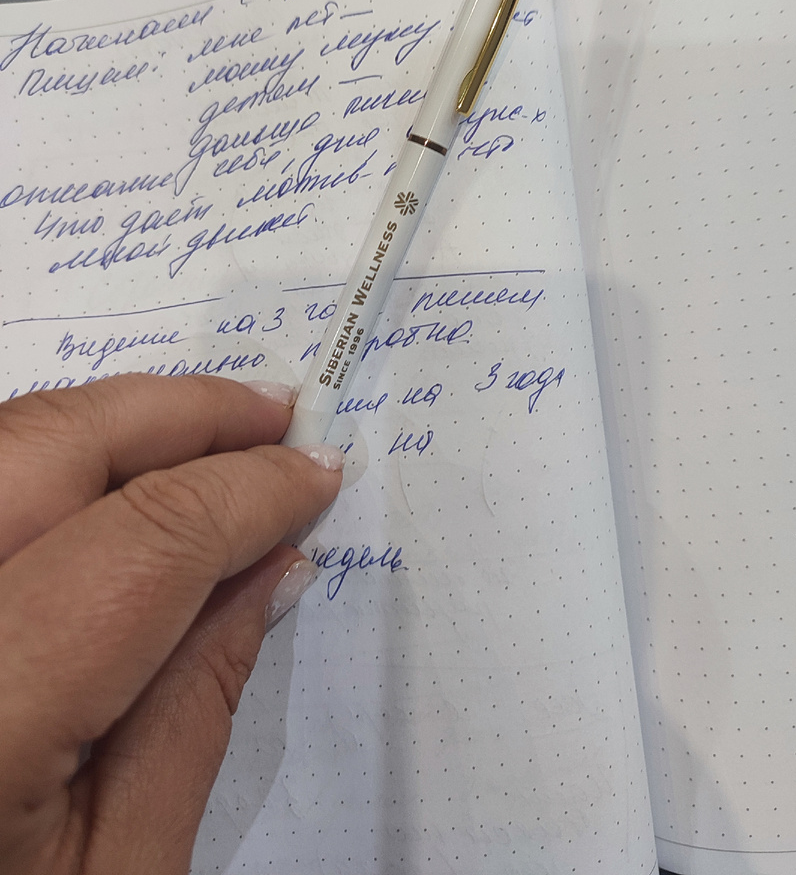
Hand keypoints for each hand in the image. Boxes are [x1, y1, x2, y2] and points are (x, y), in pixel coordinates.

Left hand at [0, 374, 341, 874]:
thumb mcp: (119, 866)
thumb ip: (195, 702)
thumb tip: (269, 562)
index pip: (142, 538)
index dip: (246, 490)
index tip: (317, 474)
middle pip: (50, 447)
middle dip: (181, 412)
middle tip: (276, 414)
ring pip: (2, 443)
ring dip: (115, 423)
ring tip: (211, 434)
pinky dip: (55, 460)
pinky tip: (118, 481)